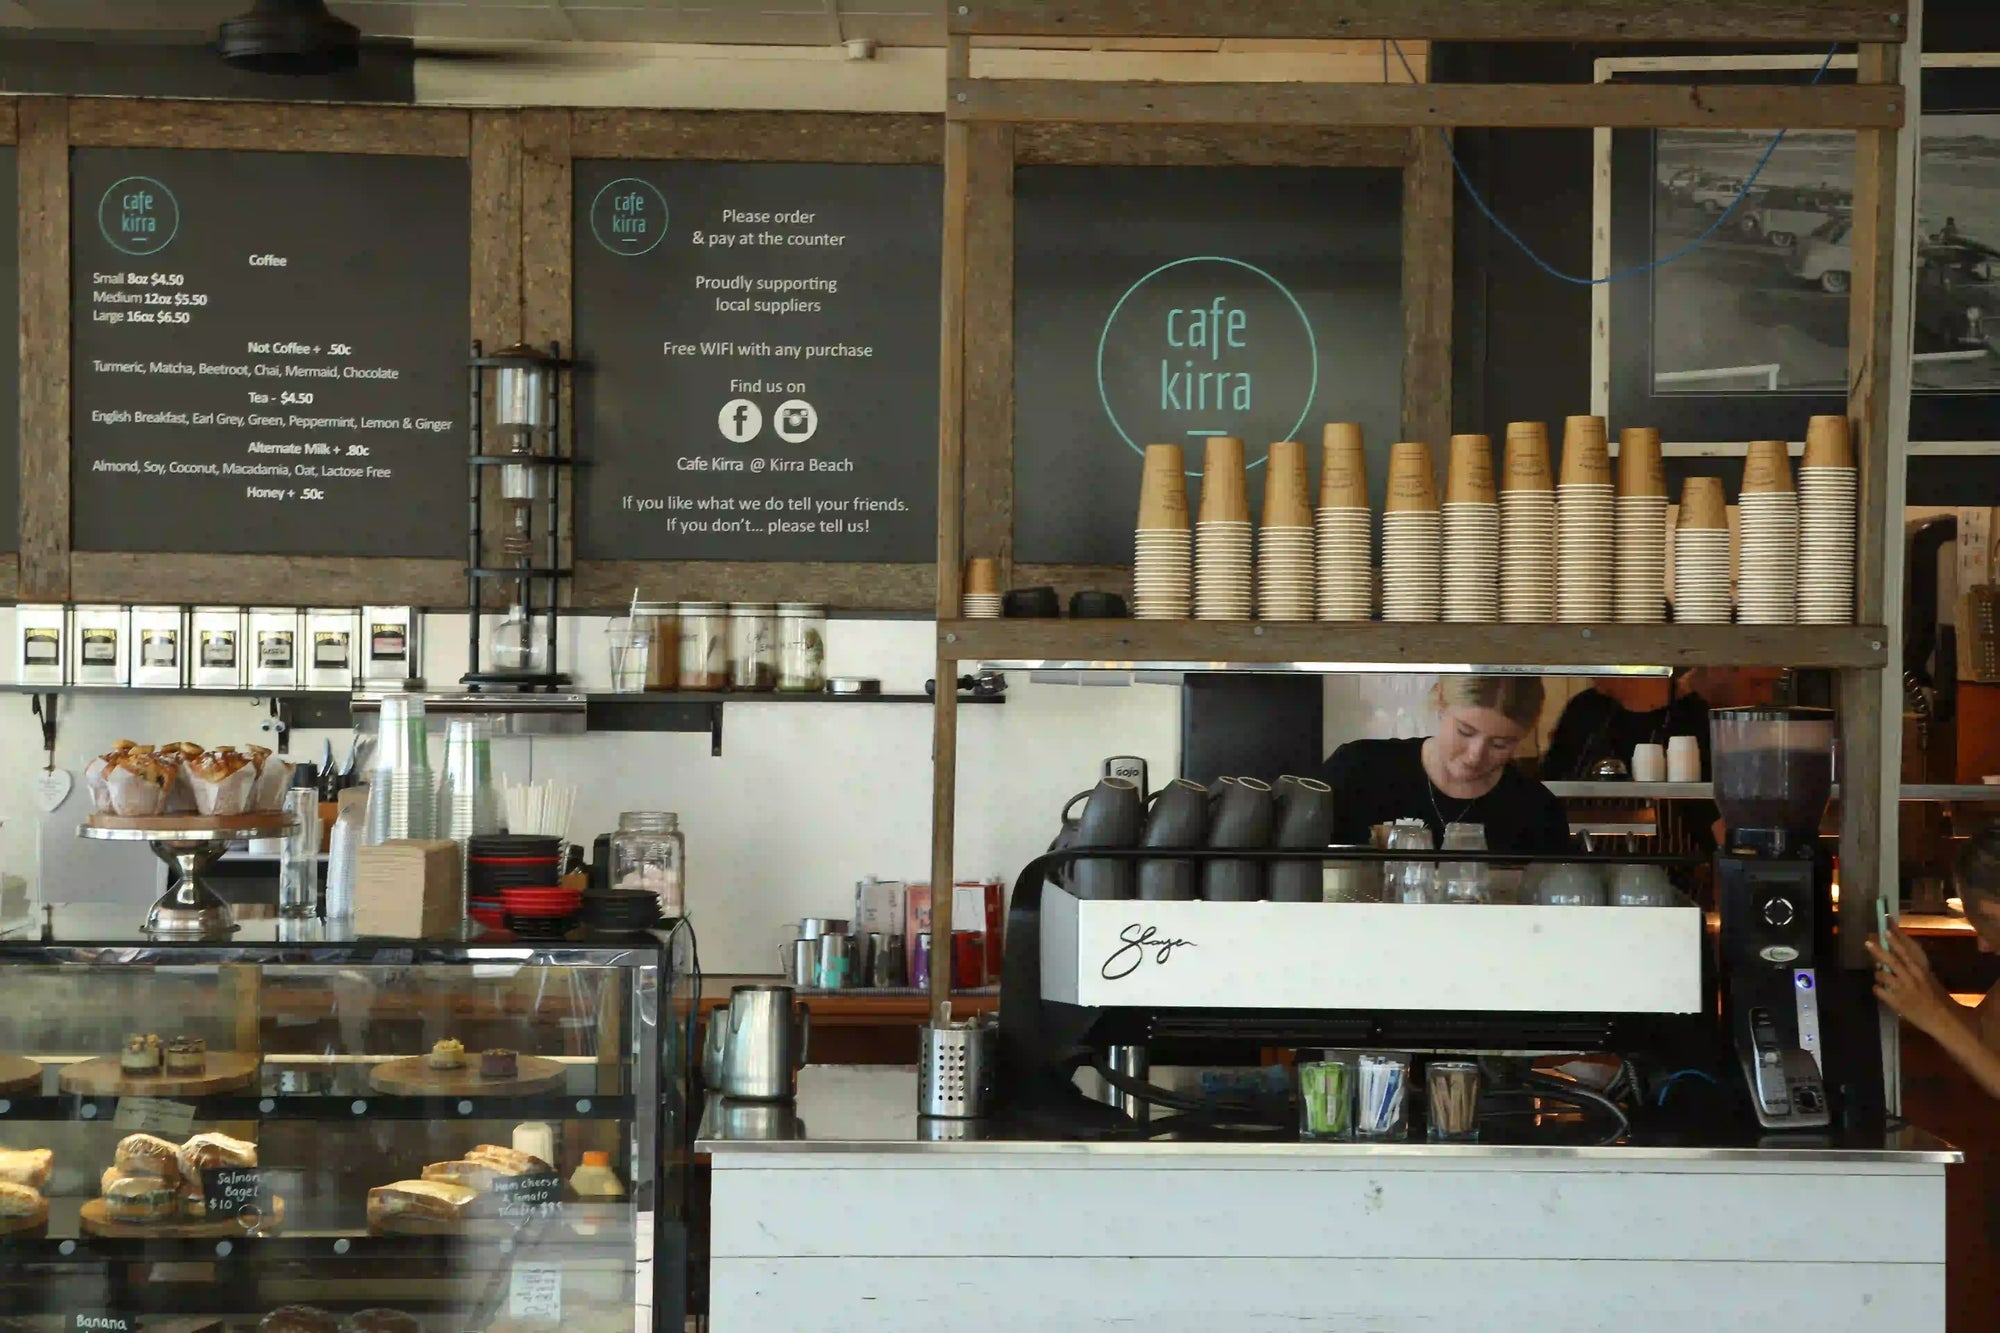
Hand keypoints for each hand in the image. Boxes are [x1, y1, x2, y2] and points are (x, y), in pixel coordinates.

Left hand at [1865, 924, 1962, 1038]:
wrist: (1943, 1019)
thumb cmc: (1937, 998)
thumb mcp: (1929, 978)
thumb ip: (1914, 968)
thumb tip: (1899, 956)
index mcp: (1921, 971)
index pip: (1906, 951)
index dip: (1895, 939)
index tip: (1886, 927)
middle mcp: (1911, 978)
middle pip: (1891, 960)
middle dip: (1878, 950)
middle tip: (1867, 942)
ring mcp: (1902, 990)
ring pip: (1881, 975)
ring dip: (1878, 973)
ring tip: (1880, 975)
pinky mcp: (1896, 1002)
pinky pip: (1879, 990)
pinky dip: (1877, 988)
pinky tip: (1880, 989)